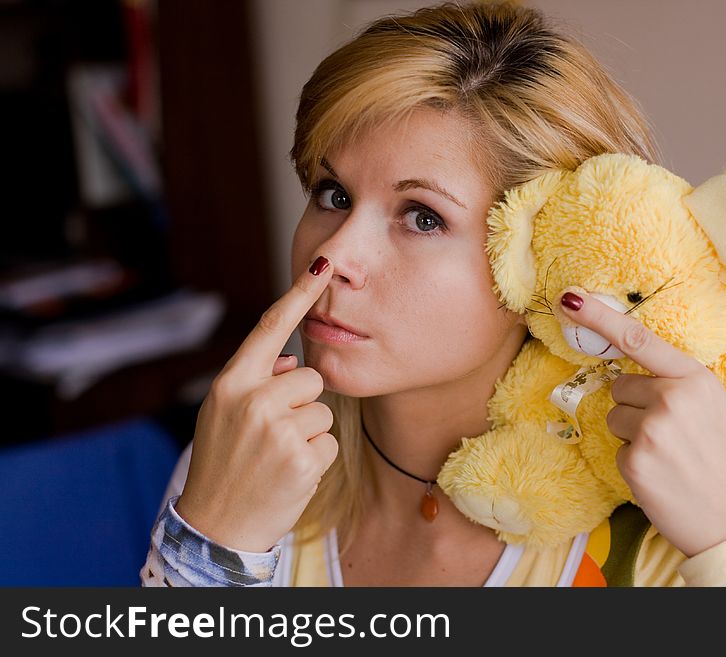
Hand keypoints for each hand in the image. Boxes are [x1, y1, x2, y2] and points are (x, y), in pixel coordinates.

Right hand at [175, 256, 338, 552]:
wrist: (217, 526)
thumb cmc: (224, 464)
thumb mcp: (224, 416)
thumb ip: (256, 383)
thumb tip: (291, 361)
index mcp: (231, 384)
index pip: (269, 328)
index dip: (298, 295)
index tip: (322, 266)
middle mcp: (252, 400)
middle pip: (311, 378)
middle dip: (303, 403)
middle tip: (275, 435)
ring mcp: (277, 430)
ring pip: (323, 411)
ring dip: (310, 433)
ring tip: (279, 456)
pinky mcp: (302, 458)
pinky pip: (328, 443)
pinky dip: (316, 460)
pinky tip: (290, 474)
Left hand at [559, 287, 725, 557]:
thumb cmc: (722, 462)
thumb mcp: (711, 407)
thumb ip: (674, 383)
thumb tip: (626, 373)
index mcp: (696, 378)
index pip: (639, 339)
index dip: (600, 318)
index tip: (570, 298)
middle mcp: (673, 397)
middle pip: (620, 387)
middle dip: (636, 409)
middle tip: (671, 437)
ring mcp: (652, 429)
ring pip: (613, 418)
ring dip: (632, 437)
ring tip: (668, 457)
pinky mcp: (635, 460)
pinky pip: (615, 450)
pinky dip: (632, 465)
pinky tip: (661, 477)